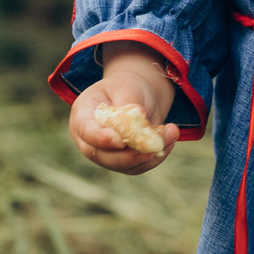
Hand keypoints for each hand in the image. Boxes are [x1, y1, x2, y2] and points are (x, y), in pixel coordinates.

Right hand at [68, 42, 181, 173]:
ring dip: (148, 155)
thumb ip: (129, 101)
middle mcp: (88, 139)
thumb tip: (136, 114)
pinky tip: (169, 141)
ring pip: (122, 165)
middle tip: (152, 149)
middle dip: (128, 156)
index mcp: (82, 115)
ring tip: (171, 133)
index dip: (101, 139)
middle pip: (100, 155)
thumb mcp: (127, 86)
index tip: (120, 141)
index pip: (86, 131)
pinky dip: (155, 157)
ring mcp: (103, 153)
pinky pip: (137, 167)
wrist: (137, 96)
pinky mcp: (121, 162)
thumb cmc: (127, 88)